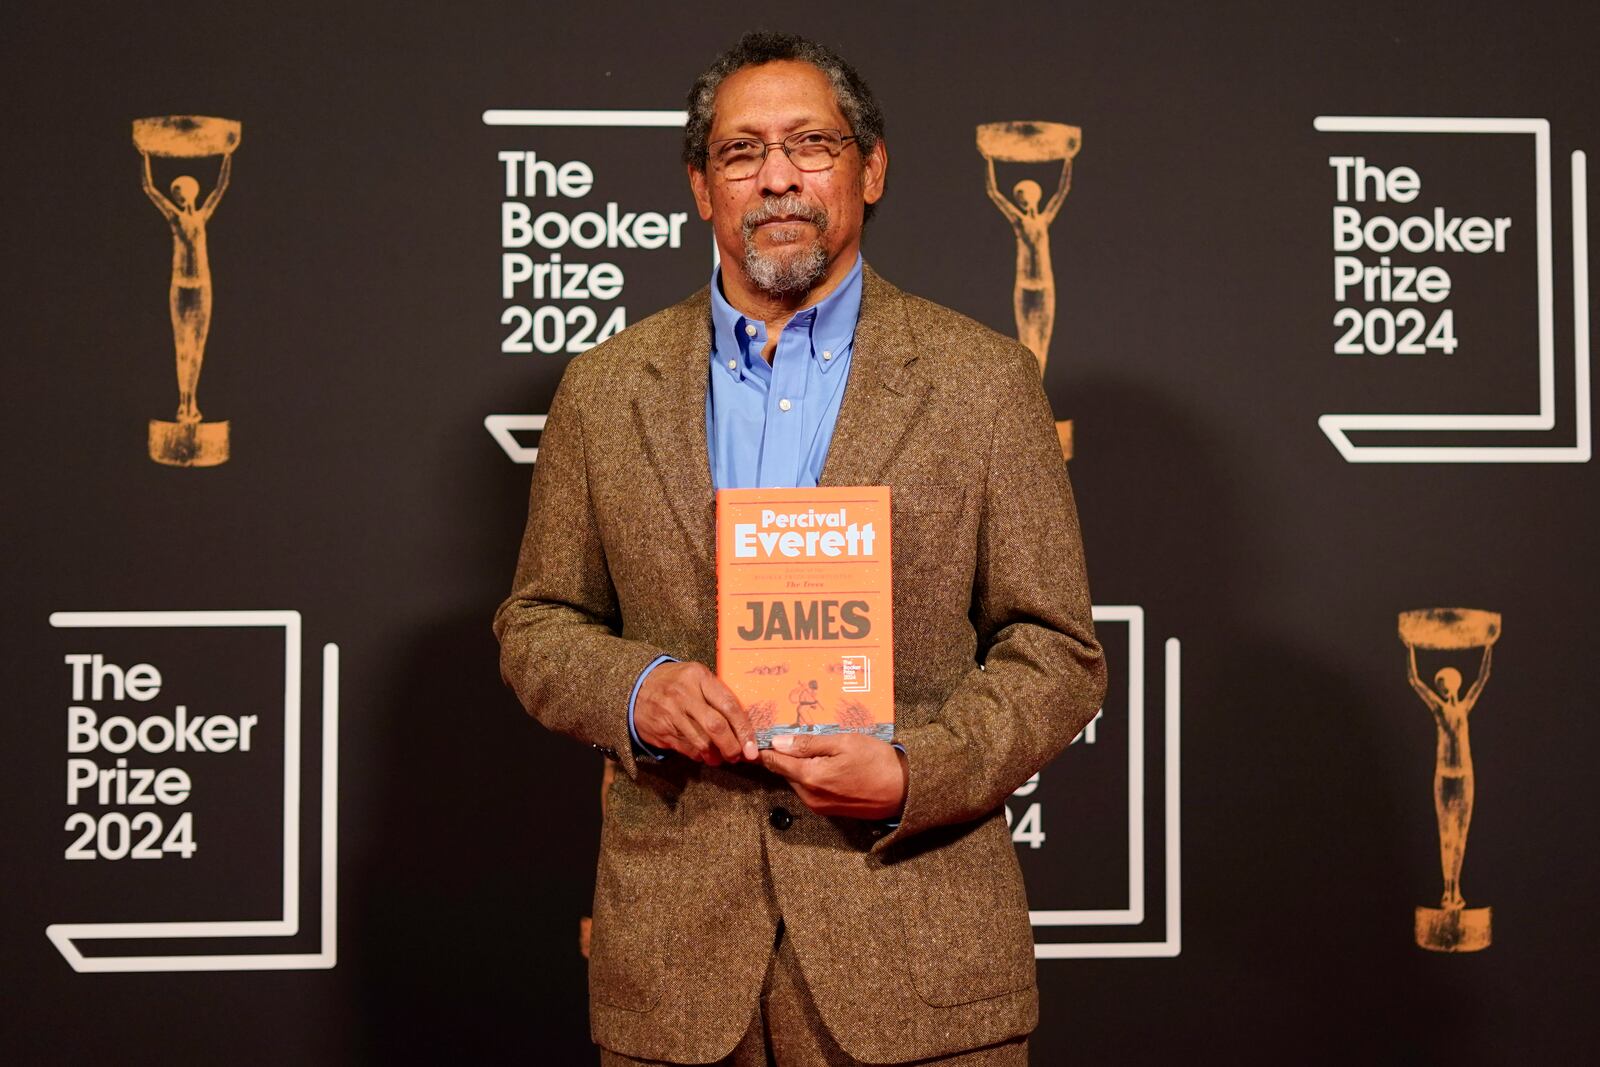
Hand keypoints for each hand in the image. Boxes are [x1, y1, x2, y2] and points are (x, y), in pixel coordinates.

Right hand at [634, 661, 757, 764]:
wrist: (635, 687)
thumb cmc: (675, 682)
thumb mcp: (695, 676)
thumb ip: (716, 693)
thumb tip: (743, 721)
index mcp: (699, 677)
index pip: (728, 705)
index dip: (744, 728)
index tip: (752, 745)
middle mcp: (685, 695)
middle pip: (716, 727)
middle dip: (732, 746)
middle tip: (739, 756)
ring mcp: (672, 714)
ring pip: (701, 742)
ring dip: (716, 755)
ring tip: (723, 758)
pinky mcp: (662, 731)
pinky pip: (687, 749)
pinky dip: (700, 755)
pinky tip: (705, 755)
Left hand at [759, 734, 907, 820]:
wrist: (903, 791)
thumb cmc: (877, 762)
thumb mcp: (843, 743)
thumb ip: (808, 744)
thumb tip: (778, 742)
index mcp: (810, 777)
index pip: (775, 762)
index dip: (764, 748)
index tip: (757, 737)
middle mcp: (809, 796)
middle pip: (784, 771)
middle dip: (782, 754)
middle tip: (785, 732)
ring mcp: (818, 805)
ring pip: (796, 780)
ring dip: (797, 764)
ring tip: (809, 745)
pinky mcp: (828, 810)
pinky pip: (809, 789)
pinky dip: (809, 775)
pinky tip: (823, 762)